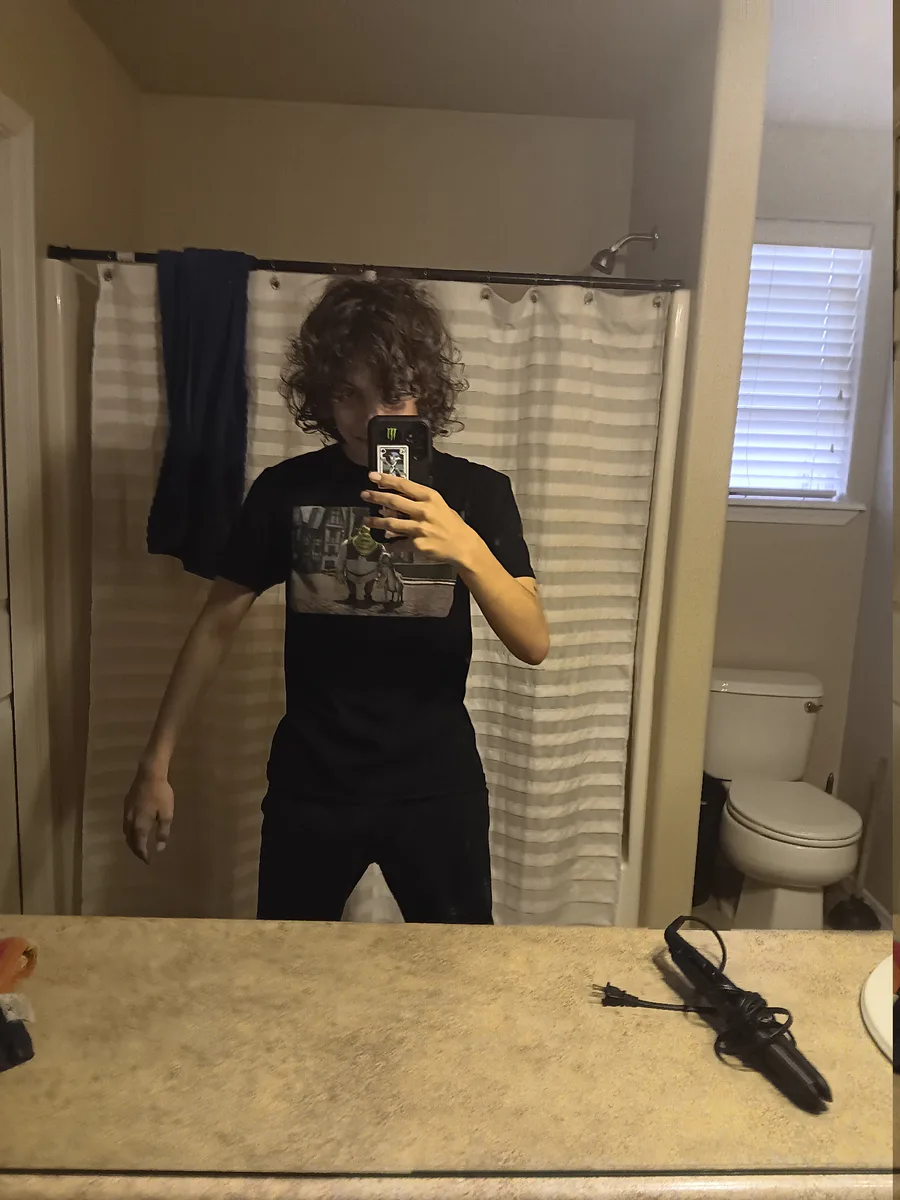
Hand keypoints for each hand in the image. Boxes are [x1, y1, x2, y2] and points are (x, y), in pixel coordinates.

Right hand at [123, 770, 174, 863]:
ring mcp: (126, 813)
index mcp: (140, 826)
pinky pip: (125, 824)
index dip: (143, 855)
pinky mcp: (126, 805)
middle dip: (136, 850)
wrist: (149, 775)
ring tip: (139, 845)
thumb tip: (159, 849)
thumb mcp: (166, 814)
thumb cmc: (161, 794)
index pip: (139, 846)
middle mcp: (129, 822)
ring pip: (126, 833)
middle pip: (130, 841)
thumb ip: (163, 833)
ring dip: (131, 841)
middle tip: (143, 856)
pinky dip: (129, 831)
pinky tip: (135, 829)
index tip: (148, 861)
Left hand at [362, 473, 478, 565]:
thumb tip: (395, 502)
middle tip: (364, 495)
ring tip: (367, 521)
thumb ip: (418, 502)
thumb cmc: (451, 524)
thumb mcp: (439, 505)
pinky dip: (390, 543)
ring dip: (377, 522)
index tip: (373, 476)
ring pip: (391, 523)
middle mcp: (424, 511)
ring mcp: (420, 528)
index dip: (386, 479)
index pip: (404, 485)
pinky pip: (398, 543)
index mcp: (429, 497)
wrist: (463, 545)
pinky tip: (385, 542)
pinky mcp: (417, 544)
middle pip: (394, 501)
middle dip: (376, 497)